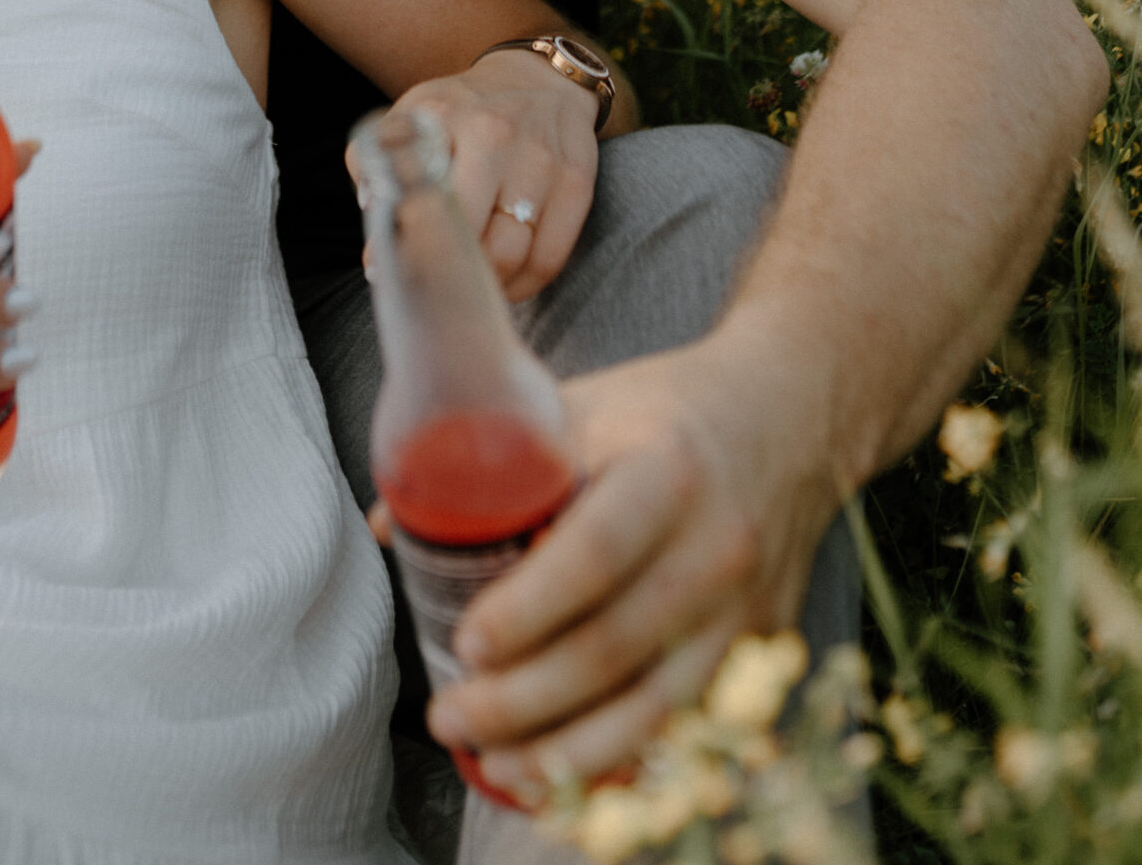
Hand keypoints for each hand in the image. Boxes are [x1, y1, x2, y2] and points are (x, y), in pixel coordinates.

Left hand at [381, 56, 601, 299]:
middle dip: (450, 269)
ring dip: (488, 284)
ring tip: (474, 283)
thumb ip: (377, 169)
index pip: (420, 198)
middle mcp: (493, 134)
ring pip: (510, 253)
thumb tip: (374, 250)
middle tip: (439, 280)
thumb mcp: (411, 117)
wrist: (537, 78)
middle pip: (469, 235)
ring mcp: (539, 159)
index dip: (405, 244)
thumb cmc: (463, 110)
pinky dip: (526, 283)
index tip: (391, 271)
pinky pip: (549, 257)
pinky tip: (510, 282)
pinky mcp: (575, 181)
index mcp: (443, 117)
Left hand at [416, 327, 838, 800]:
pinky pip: (688, 723)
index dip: (527, 609)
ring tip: (494, 764)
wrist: (789, 417)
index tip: (466, 645)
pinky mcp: (759, 647)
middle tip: (450, 715)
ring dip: (568, 751)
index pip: (595, 553)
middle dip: (523, 700)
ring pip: (655, 706)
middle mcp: (716, 545)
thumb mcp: (583, 406)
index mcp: (667, 470)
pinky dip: (625, 760)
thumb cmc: (664, 413)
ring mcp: (746, 607)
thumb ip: (492, 459)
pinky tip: (567, 775)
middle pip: (616, 647)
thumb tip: (391, 525)